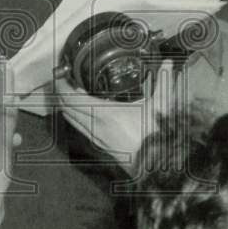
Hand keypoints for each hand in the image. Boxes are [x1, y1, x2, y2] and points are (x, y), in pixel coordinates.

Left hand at [56, 60, 181, 171]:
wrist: (156, 164)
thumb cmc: (155, 136)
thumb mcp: (159, 106)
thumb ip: (163, 82)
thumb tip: (168, 64)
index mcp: (106, 114)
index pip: (73, 98)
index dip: (62, 85)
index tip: (61, 73)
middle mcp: (95, 126)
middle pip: (65, 107)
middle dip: (59, 91)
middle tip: (61, 78)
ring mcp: (94, 136)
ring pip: (69, 118)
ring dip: (64, 103)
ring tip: (68, 89)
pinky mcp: (97, 143)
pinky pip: (77, 126)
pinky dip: (72, 114)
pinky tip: (78, 107)